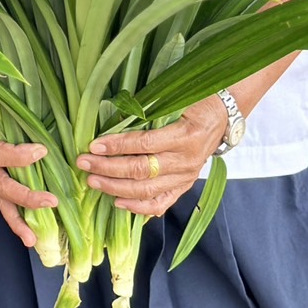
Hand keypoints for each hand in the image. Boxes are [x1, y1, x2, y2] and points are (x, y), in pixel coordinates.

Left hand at [75, 96, 227, 216]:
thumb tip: (111, 117)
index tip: (94, 145)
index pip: (144, 144)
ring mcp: (186, 177)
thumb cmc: (196, 102)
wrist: (222, 118)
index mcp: (185, 136)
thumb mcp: (176, 99)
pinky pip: (161, 203)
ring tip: (93, 182)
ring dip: (116, 188)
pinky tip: (117, 203)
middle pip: (141, 170)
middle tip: (85, 164)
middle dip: (108, 169)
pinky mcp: (185, 186)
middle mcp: (186, 160)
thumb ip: (149, 110)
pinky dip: (138, 207)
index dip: (117, 146)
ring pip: (147, 190)